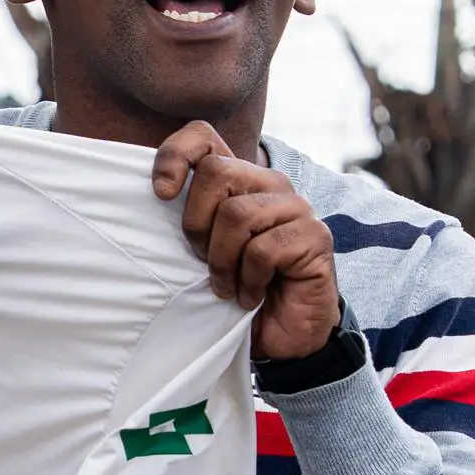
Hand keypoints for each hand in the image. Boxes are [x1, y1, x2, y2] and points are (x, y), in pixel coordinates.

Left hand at [155, 123, 340, 360]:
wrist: (282, 337)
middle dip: (197, 224)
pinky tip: (252, 296)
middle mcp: (270, 184)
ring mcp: (297, 208)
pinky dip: (249, 282)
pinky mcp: (315, 237)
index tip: (161, 193)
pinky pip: (263, 250)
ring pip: (237, 214)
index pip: (203, 136)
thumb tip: (158, 192)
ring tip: (228, 287)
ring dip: (222, 262)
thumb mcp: (202, 251)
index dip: (175, 155)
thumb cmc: (238, 290)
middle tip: (204, 261)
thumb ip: (189, 218)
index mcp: (239, 180)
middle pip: (215, 172)